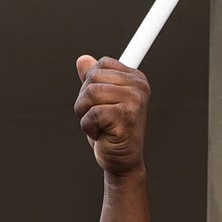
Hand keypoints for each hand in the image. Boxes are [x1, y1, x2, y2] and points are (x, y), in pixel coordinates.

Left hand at [71, 54, 149, 181]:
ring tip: (98, 125)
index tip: (100, 103)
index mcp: (136, 79)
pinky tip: (101, 135)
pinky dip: (88, 126)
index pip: (101, 65)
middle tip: (97, 117)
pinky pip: (92, 113)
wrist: (121, 162)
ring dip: (84, 113)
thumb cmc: (111, 132)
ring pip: (90, 94)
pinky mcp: (126, 117)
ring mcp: (134, 101)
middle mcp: (139, 87)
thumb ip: (93, 79)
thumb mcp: (100, 101)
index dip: (90, 84)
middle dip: (85, 100)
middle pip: (93, 77)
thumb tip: (82, 60)